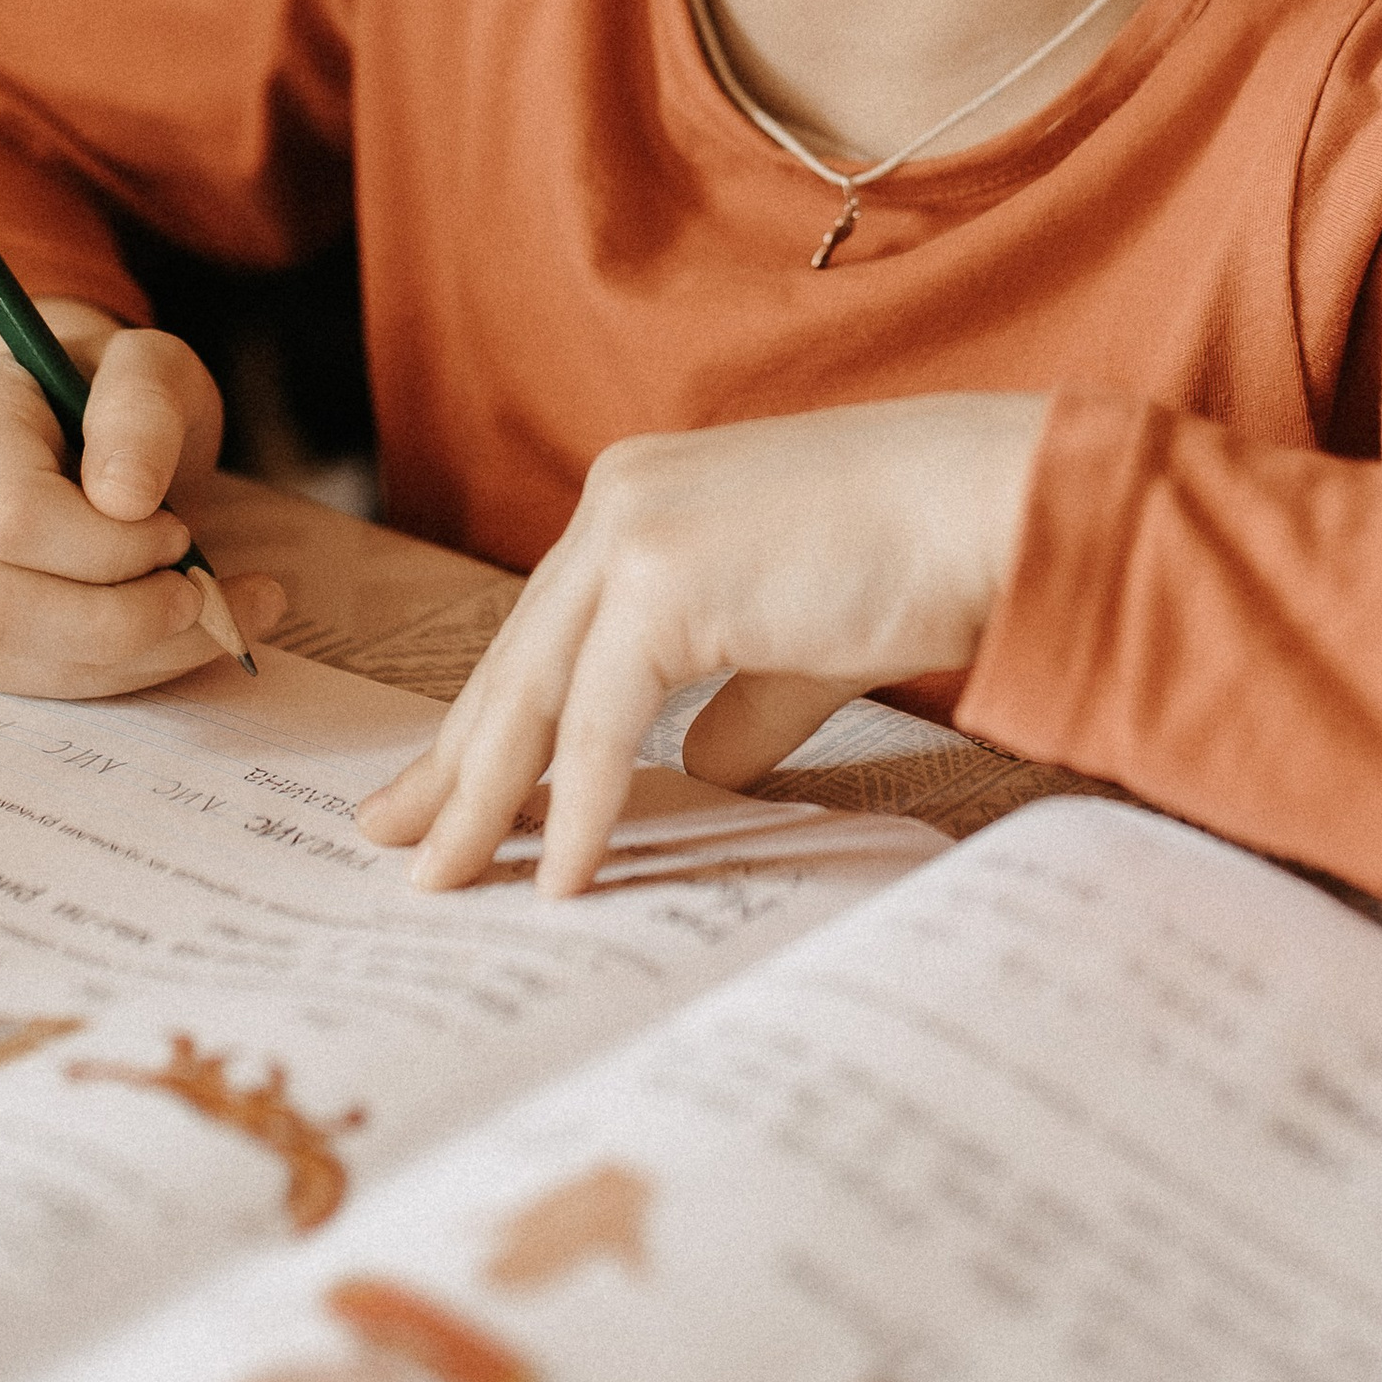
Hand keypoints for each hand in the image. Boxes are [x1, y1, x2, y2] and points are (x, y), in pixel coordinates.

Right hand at [0, 302, 282, 698]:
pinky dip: (132, 669)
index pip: (9, 515)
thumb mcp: (149, 364)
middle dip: (117, 617)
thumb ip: (142, 406)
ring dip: (136, 653)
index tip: (177, 530)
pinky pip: (41, 682)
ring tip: (215, 610)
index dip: (106, 545)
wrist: (81, 419)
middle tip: (198, 588)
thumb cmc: (113, 388)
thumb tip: (128, 500)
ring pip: (14, 658)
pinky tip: (190, 631)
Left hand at [355, 395, 1046, 895]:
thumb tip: (698, 771)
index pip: (541, 631)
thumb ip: (737, 701)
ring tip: (443, 881)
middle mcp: (617, 502)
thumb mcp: (796, 642)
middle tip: (393, 842)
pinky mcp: (665, 578)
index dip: (488, 720)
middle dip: (453, 764)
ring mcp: (633, 531)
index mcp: (642, 501)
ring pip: (533, 691)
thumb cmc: (915, 560)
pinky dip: (578, 803)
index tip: (439, 792)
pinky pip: (598, 718)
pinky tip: (562, 875)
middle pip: (514, 661)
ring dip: (485, 797)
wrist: (988, 505)